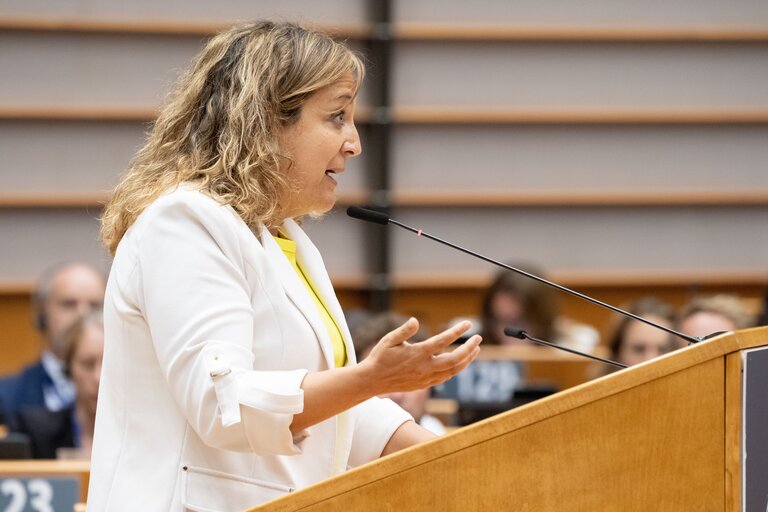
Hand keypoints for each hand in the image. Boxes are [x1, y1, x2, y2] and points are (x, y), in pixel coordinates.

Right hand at [360, 318, 481, 395]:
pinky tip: (461, 362)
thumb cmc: (380, 357)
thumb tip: (416, 320)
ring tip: (475, 349)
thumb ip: (404, 331)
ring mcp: (426, 377)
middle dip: (470, 349)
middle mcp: (425, 367)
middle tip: (479, 338)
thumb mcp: (389, 340)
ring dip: (467, 360)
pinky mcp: (425, 384)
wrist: (372, 381)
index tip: (468, 324)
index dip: (457, 331)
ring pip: (453, 370)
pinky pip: (446, 377)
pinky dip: (456, 369)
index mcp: (418, 353)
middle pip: (455, 359)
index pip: (443, 341)